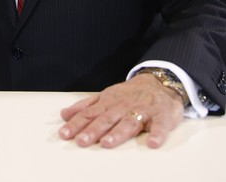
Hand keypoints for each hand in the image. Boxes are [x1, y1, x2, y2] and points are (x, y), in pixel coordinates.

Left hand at [58, 73, 184, 148]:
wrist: (158, 83)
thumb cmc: (128, 95)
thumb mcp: (105, 97)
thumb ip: (85, 107)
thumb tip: (64, 115)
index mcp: (108, 102)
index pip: (89, 114)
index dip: (76, 124)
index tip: (64, 134)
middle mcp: (123, 106)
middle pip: (106, 119)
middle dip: (93, 130)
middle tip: (81, 141)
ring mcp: (142, 110)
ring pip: (129, 122)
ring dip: (118, 133)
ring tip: (107, 143)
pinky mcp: (161, 116)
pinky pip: (160, 126)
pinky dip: (157, 134)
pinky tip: (152, 143)